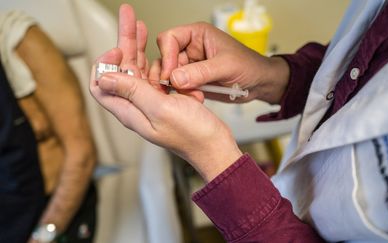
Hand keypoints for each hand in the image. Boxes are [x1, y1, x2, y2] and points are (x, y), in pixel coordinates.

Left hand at [90, 5, 242, 181]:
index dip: (105, 63)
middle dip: (124, 42)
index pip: (101, 84)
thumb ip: (133, 91)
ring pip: (139, 70)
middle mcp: (137, 106)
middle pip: (121, 69)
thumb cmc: (192, 135)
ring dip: (140, 48)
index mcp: (130, 110)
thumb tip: (105, 76)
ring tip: (142, 27)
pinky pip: (156, 77)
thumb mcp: (160, 109)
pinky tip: (164, 55)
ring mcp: (151, 102)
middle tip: (129, 17)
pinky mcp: (166, 100)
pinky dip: (159, 63)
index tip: (118, 48)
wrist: (214, 146)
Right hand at [157, 22, 289, 103]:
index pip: (169, 39)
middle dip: (170, 75)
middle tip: (176, 89)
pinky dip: (182, 95)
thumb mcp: (226, 66)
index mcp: (197, 35)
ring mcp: (190, 66)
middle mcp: (190, 48)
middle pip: (165, 59)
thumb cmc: (249, 66)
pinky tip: (195, 99)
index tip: (171, 74)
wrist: (260, 83)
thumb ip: (201, 72)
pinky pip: (178, 88)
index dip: (167, 56)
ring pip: (169, 76)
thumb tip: (175, 78)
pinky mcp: (192, 81)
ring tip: (192, 95)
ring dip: (176, 88)